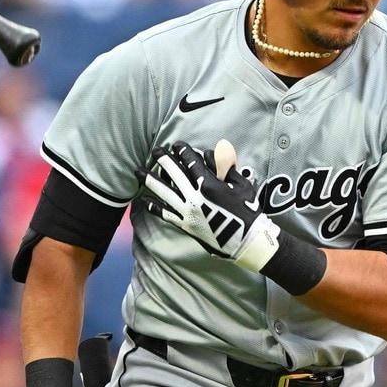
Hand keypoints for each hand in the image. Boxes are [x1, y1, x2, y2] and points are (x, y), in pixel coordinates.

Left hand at [136, 140, 281, 272]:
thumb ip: (228, 168)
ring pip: (164, 193)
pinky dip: (154, 207)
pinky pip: (165, 214)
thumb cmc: (248, 211)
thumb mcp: (242, 185)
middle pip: (174, 174)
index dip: (183, 152)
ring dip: (150, 180)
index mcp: (209, 185)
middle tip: (155, 150)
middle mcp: (194, 197)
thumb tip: (217, 154)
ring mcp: (187, 212)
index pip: (191, 163)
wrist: (245, 241)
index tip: (177, 145)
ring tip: (138, 172)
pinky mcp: (185, 225)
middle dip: (164, 160)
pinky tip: (144, 200)